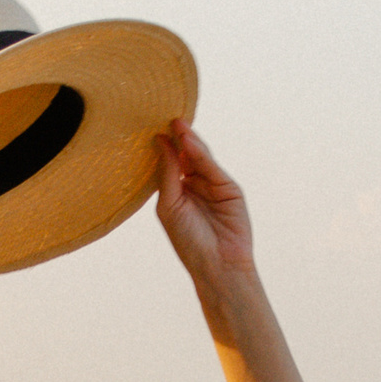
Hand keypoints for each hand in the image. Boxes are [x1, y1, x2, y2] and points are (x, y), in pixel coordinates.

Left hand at [155, 120, 256, 290]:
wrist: (216, 265)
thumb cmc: (188, 242)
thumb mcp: (169, 205)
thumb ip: (167, 172)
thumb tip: (161, 140)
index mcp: (177, 191)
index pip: (170, 162)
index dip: (164, 145)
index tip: (151, 124)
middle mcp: (195, 185)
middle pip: (186, 156)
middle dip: (177, 138)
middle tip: (165, 115)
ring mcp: (213, 185)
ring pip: (200, 158)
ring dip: (188, 142)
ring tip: (176, 124)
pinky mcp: (229, 188)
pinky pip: (212, 168)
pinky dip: (201, 155)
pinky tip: (188, 142)